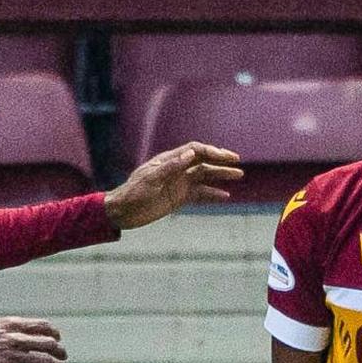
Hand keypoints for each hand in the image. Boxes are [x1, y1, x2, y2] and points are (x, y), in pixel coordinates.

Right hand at [0, 317, 67, 362]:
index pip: (43, 325)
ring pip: (45, 361)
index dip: (54, 333)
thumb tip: (23, 336)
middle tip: (63, 357)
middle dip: (59, 351)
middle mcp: (16, 339)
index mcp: (13, 325)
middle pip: (48, 344)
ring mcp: (13, 356)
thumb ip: (10, 330)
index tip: (57, 339)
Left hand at [104, 142, 244, 229]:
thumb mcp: (151, 179)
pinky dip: (213, 193)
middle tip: (237, 161)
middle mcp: (176, 169)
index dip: (210, 151)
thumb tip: (190, 154)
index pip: (194, 150)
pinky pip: (200, 194)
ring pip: (205, 176)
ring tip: (238, 175)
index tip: (224, 157)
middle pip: (203, 161)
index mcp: (168, 160)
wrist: (123, 212)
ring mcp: (179, 183)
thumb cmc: (133, 193)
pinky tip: (225, 195)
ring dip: (221, 175)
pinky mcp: (179, 197)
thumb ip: (171, 167)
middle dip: (220, 160)